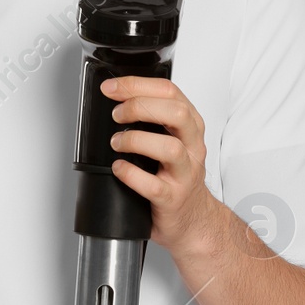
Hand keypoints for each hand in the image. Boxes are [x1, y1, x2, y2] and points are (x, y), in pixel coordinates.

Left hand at [102, 76, 221, 254]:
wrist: (192, 220)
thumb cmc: (176, 176)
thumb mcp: (172, 139)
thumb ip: (153, 118)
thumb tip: (115, 98)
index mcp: (190, 127)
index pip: (170, 92)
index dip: (137, 85)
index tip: (111, 88)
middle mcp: (192, 147)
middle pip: (176, 113)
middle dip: (140, 107)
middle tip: (116, 115)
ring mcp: (185, 174)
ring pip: (169, 148)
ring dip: (135, 140)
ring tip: (116, 143)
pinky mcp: (173, 199)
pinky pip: (153, 185)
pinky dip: (131, 174)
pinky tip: (119, 168)